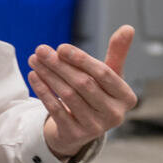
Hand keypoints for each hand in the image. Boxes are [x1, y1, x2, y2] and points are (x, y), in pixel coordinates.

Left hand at [27, 26, 138, 160]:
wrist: (83, 127)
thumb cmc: (98, 94)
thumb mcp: (110, 75)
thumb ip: (117, 52)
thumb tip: (128, 27)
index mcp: (127, 98)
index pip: (103, 74)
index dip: (81, 59)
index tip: (61, 47)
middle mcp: (115, 115)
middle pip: (83, 84)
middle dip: (60, 65)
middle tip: (41, 50)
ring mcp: (95, 128)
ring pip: (68, 95)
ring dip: (49, 75)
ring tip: (35, 60)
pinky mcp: (75, 135)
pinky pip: (56, 110)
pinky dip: (43, 91)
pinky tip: (34, 76)